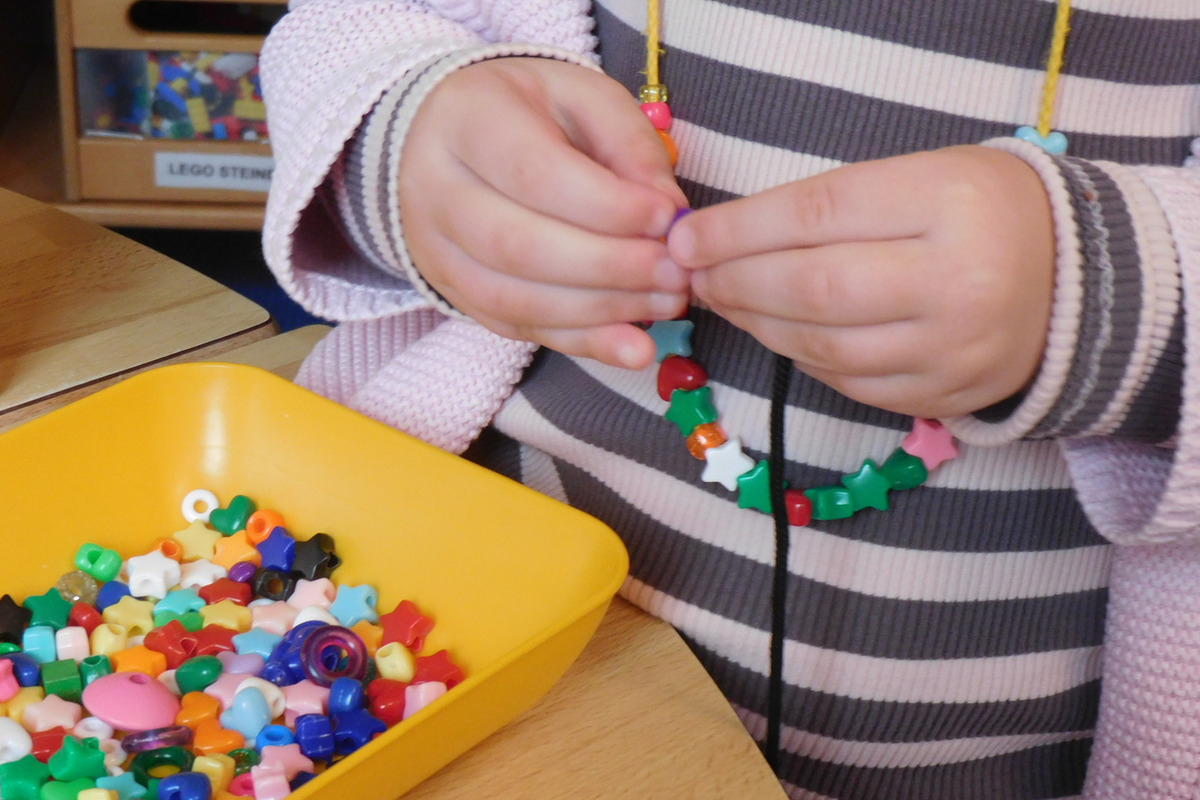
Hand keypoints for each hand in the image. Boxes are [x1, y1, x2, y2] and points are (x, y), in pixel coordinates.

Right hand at [399, 57, 688, 368]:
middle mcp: (435, 189)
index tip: (667, 218)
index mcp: (466, 119)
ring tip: (664, 304)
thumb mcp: (582, 96)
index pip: (535, 175)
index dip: (607, 206)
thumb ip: (628, 144)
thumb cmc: (527, 111)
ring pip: (516, 300)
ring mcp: (436, 250)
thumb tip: (669, 213)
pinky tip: (633, 347)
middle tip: (675, 273)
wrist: (444, 136)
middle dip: (609, 267)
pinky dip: (581, 343)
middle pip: (519, 247)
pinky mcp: (454, 292)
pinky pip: (517, 329)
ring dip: (601, 312)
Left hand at [666, 145, 1054, 418]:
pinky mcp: (945, 396)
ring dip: (757, 323)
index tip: (687, 238)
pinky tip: (776, 331)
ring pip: (822, 345)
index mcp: (949, 203)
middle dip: (737, 282)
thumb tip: (718, 238)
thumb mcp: (916, 177)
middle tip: (693, 275)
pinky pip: (847, 382)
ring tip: (725, 299)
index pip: (818, 215)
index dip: (738, 230)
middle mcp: (957, 281)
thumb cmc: (975, 212)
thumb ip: (826, 204)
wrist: (1071, 281)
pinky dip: (799, 356)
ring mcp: (953, 349)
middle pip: (814, 288)